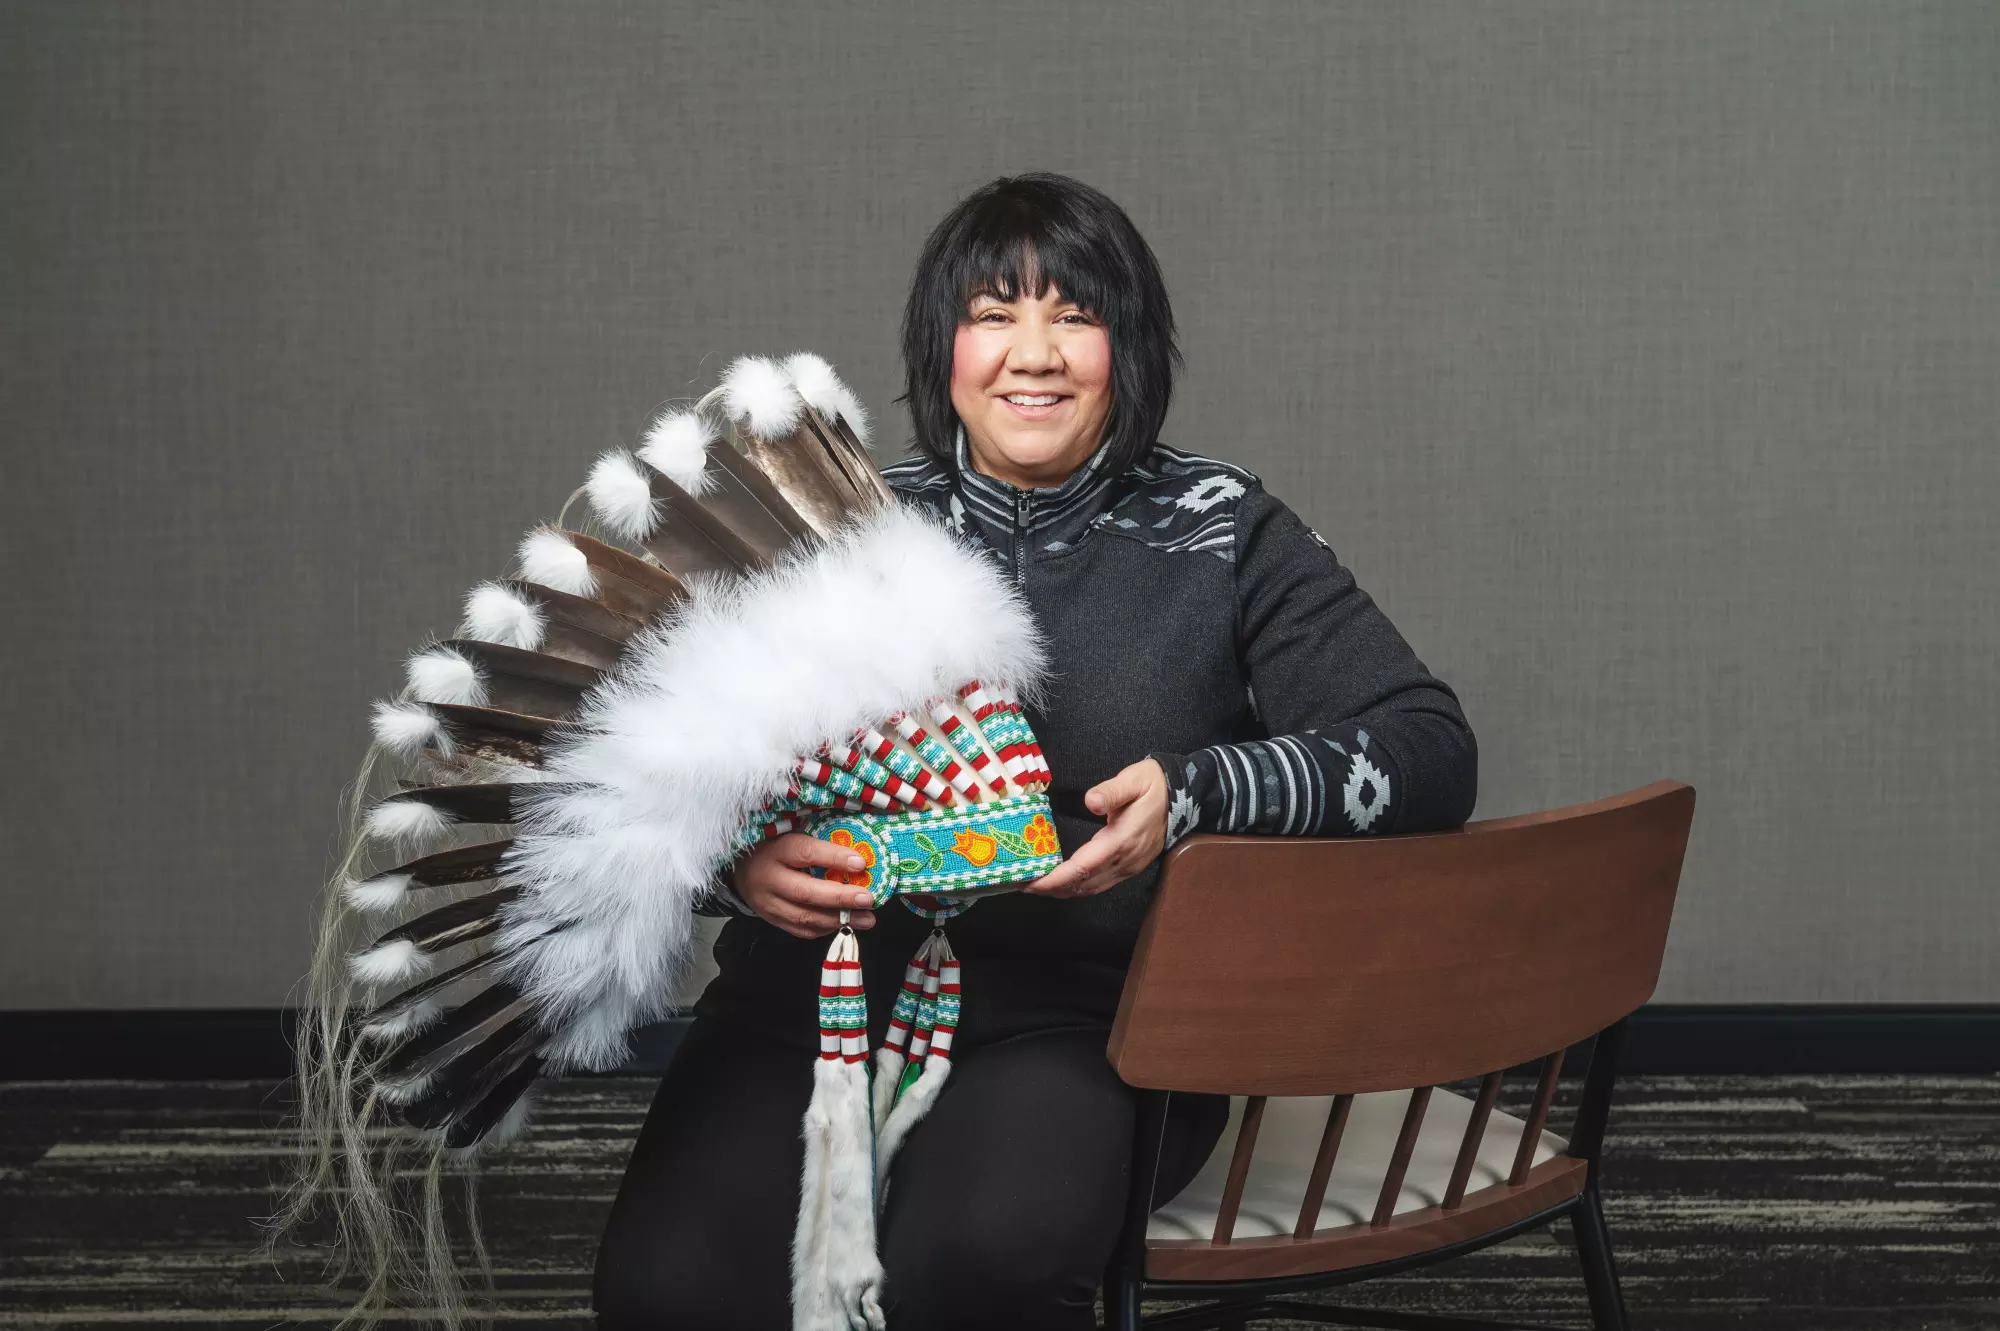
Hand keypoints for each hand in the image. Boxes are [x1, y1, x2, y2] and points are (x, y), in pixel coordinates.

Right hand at [732, 833, 877, 938]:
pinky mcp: (771, 919)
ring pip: (805, 917)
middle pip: (806, 892)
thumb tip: (859, 850)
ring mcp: (768, 903)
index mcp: (776, 850)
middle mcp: (769, 879)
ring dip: (839, 920)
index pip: (806, 853)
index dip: (834, 858)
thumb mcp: (790, 833)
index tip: (861, 863)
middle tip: (868, 899)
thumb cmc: (774, 845)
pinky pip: (800, 930)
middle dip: (841, 898)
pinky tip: (844, 923)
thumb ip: (819, 840)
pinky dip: (825, 928)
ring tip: (867, 919)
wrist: (739, 868)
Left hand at [1022, 758, 1168, 899]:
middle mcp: (1125, 860)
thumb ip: (1112, 791)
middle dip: (1052, 888)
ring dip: (1064, 890)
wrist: (1186, 797)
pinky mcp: (1131, 866)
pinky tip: (1065, 881)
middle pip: (1083, 884)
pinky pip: (1101, 884)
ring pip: (1092, 888)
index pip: (1082, 867)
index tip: (1031, 882)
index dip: (1055, 878)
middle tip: (1023, 883)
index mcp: (1121, 840)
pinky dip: (1079, 886)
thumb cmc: (1155, 785)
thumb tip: (1090, 801)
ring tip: (1038, 885)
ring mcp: (1129, 866)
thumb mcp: (1134, 779)